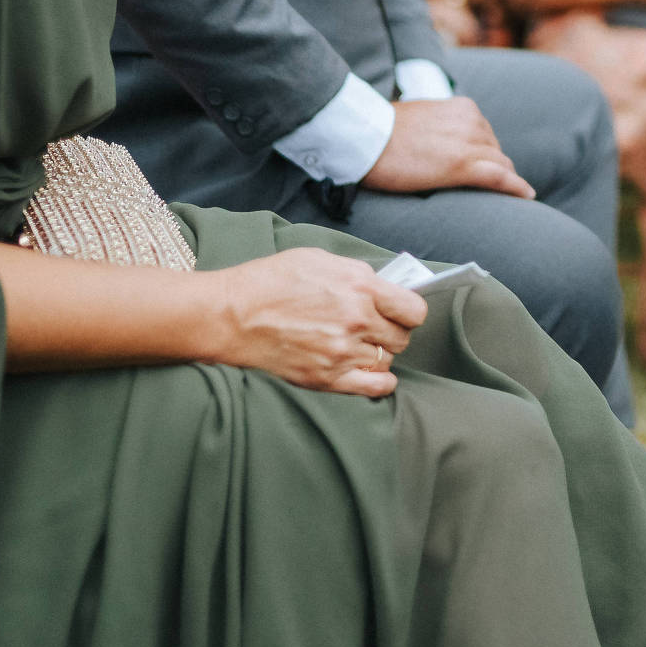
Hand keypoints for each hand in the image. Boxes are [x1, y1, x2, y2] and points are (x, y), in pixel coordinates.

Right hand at [206, 246, 428, 396]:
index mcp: (360, 287)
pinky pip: (374, 387)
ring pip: (387, 361)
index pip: (414, 310)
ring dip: (378, 354)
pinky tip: (372, 373)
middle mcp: (357, 321)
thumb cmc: (270, 281)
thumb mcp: (320, 259)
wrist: (232, 315)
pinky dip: (380, 382)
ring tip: (359, 345)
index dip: (408, 311)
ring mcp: (343, 352)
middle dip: (392, 331)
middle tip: (373, 328)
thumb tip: (383, 288)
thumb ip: (358, 274)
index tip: (399, 312)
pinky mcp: (327, 378)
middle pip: (402, 338)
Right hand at [363, 97, 533, 197]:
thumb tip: (443, 143)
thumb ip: (443, 127)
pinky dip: (516, 188)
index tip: (487, 167)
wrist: (367, 136)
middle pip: (496, 152)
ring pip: (500, 166)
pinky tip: (527, 196)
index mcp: (464, 108)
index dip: (487, 154)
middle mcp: (472, 122)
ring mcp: (470, 144)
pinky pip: (500, 178)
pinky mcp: (463, 167)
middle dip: (495, 168)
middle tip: (492, 186)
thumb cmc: (384, 130)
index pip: (487, 135)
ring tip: (511, 196)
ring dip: (504, 180)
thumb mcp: (424, 117)